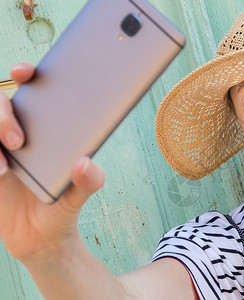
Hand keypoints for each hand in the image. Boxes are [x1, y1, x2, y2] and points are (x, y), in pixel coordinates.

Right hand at [0, 62, 104, 263]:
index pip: (32, 92)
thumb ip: (88, 182)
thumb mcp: (79, 196)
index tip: (24, 72)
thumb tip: (86, 164)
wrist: (40, 239)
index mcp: (46, 130)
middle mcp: (18, 134)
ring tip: (4, 166)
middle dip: (2, 114)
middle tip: (18, 140)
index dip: (24, 74)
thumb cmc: (61, 209)